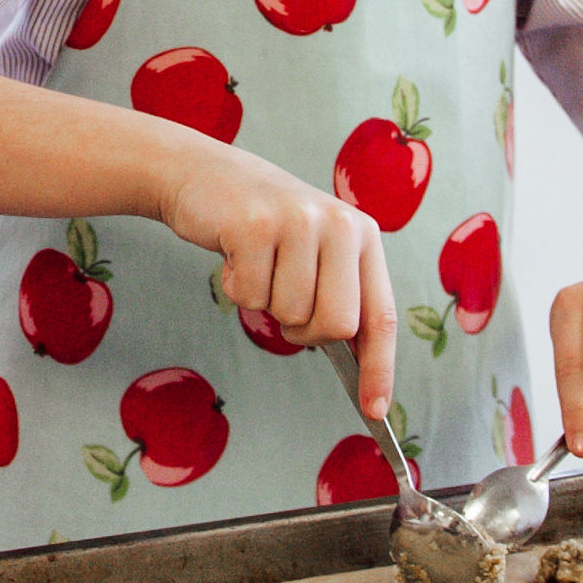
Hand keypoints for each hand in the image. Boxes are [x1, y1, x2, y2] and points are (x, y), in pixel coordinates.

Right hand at [156, 142, 395, 416]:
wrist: (203, 173)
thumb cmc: (261, 224)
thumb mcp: (313, 247)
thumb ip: (338, 292)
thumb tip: (356, 364)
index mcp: (362, 234)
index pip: (380, 315)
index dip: (379, 367)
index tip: (374, 409)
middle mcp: (340, 224)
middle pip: (335, 324)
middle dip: (303, 330)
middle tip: (282, 299)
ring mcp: (298, 222)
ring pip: (289, 313)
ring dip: (264, 302)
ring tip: (257, 263)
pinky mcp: (255, 226)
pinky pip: (250, 296)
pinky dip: (236, 288)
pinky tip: (235, 255)